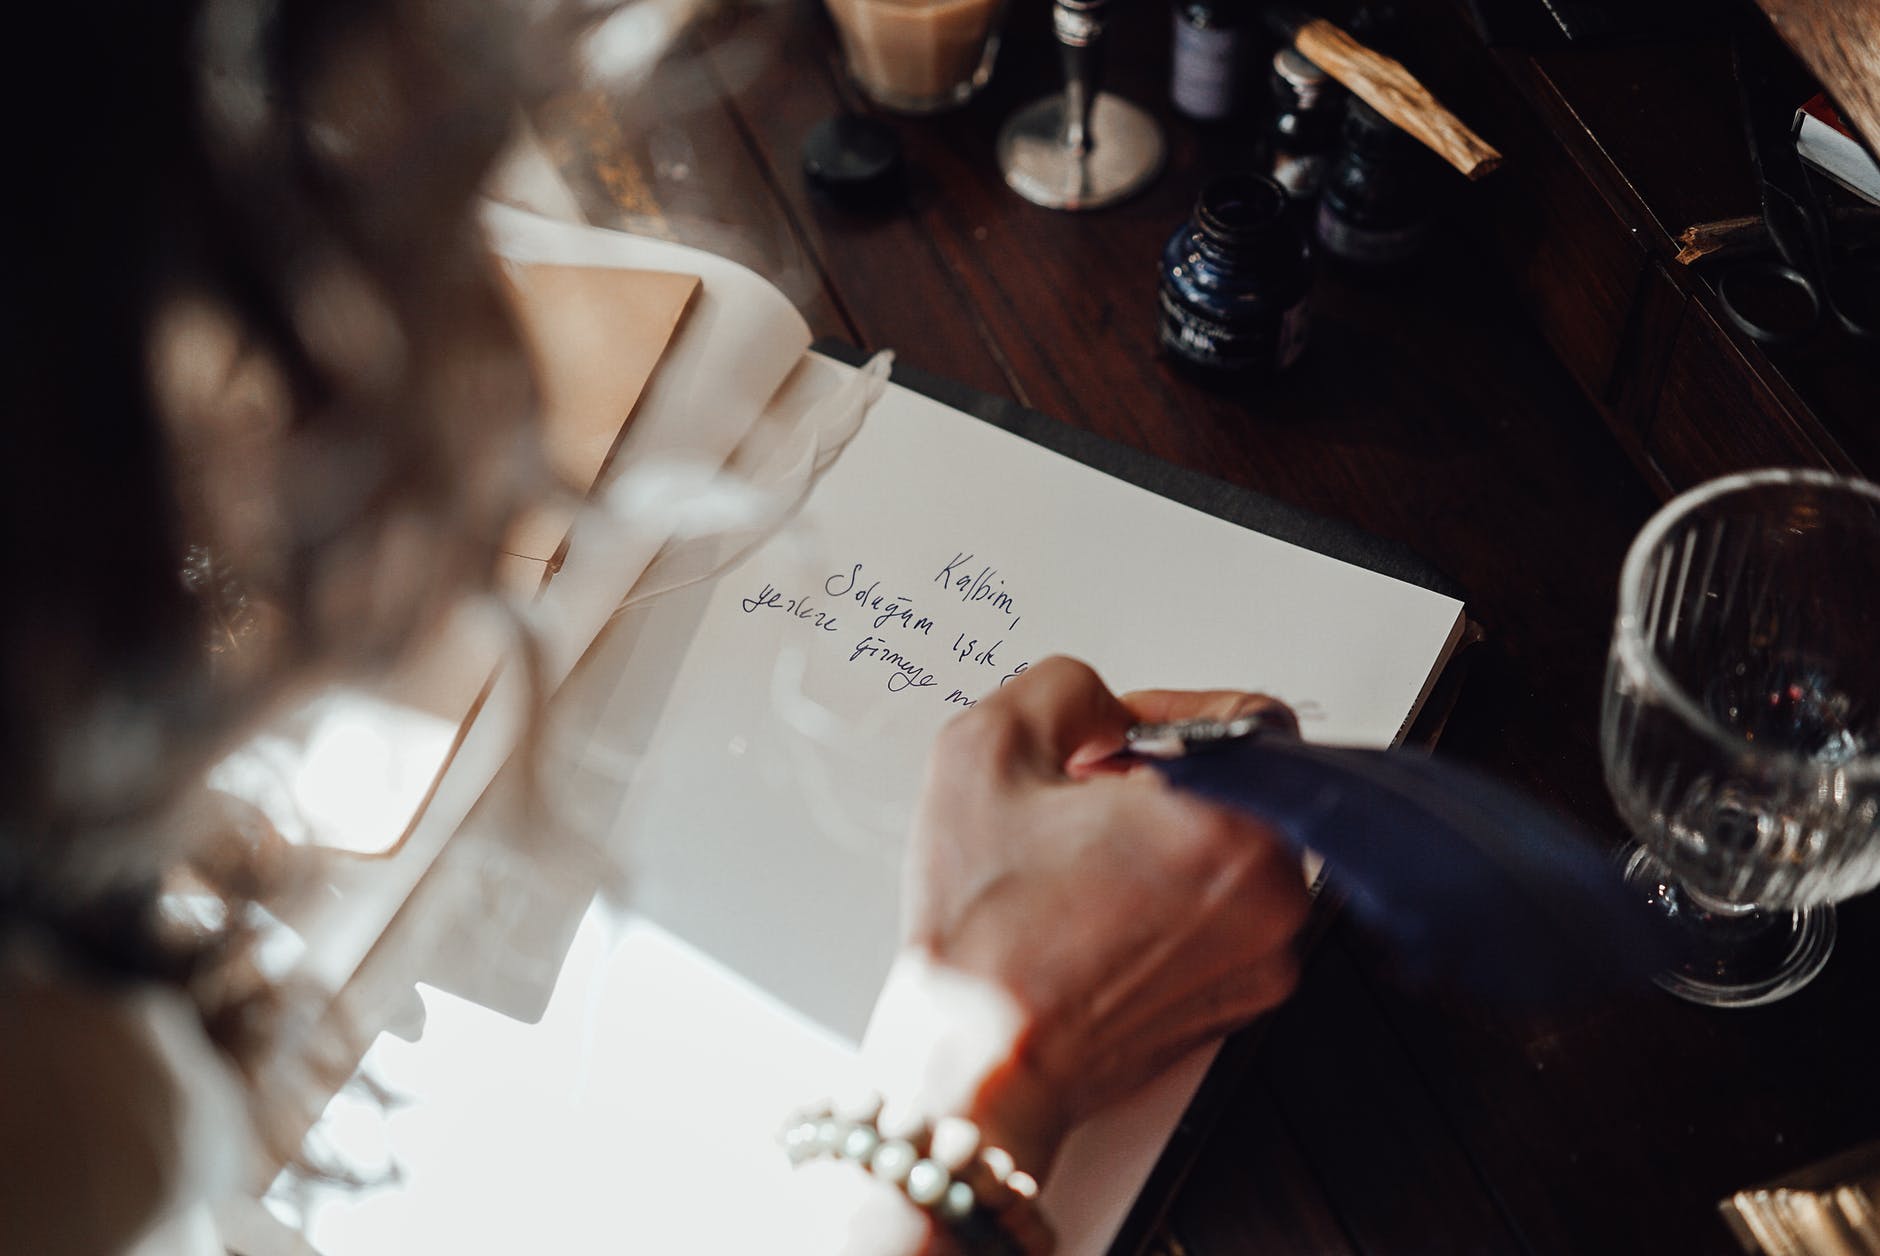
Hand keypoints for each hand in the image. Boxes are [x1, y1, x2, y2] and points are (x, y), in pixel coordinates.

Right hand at [896, 656, 1310, 1178]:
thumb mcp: (983, 748)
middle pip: (1239, 788)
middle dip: (1161, 781)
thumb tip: (1106, 705)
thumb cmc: (981, 933)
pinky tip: (1101, 913)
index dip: (1168, 713)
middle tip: (1082, 805)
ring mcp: (1266, 957)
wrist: (978, 1064)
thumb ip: (1064, 686)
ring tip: (1084, 865)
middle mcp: (1273, 895)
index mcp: (1229, 824)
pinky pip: (1227, 915)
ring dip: (1168, 840)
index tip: (1114, 739)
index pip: (1250, 718)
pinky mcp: (1245, 1001)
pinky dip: (1176, 900)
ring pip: (1234, 852)